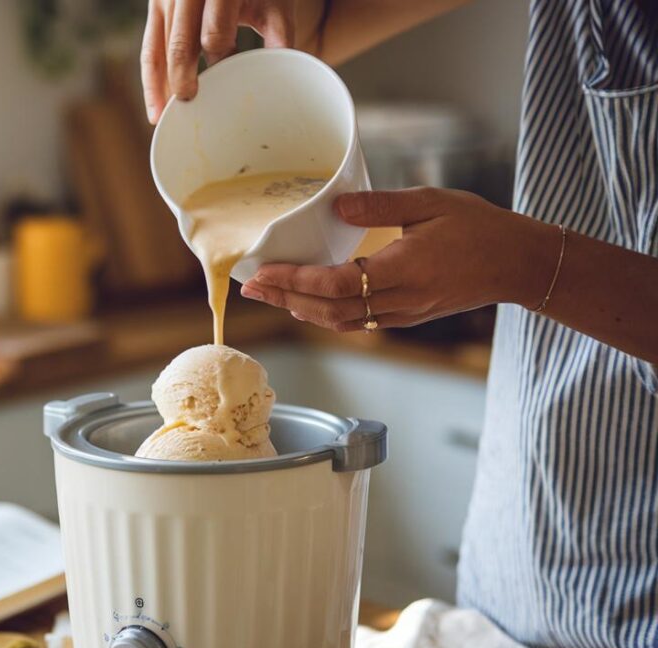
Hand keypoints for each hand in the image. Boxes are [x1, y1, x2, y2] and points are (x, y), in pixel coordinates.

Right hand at [141, 0, 297, 122]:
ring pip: (158, 50)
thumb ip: (279, 33)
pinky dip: (152, 82)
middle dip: (183, 78)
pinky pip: (149, 50)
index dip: (222, 60)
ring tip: (165, 118)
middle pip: (180, 44)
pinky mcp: (156, 8)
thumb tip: (285, 74)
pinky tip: (156, 109)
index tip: (231, 79)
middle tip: (190, 105)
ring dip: (161, 86)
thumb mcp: (273, 2)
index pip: (214, 33)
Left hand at [240, 188, 559, 331]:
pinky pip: (356, 322)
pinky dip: (325, 314)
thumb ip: (380, 205)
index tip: (263, 274)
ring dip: (300, 310)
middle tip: (249, 287)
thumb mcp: (430, 203)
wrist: (519, 264)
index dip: (295, 283)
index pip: (336, 286)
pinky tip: (309, 301)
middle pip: (328, 311)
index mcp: (403, 273)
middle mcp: (399, 302)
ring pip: (340, 322)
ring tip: (270, 293)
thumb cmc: (480, 228)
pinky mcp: (407, 317)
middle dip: (284, 300)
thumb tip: (335, 204)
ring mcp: (403, 314)